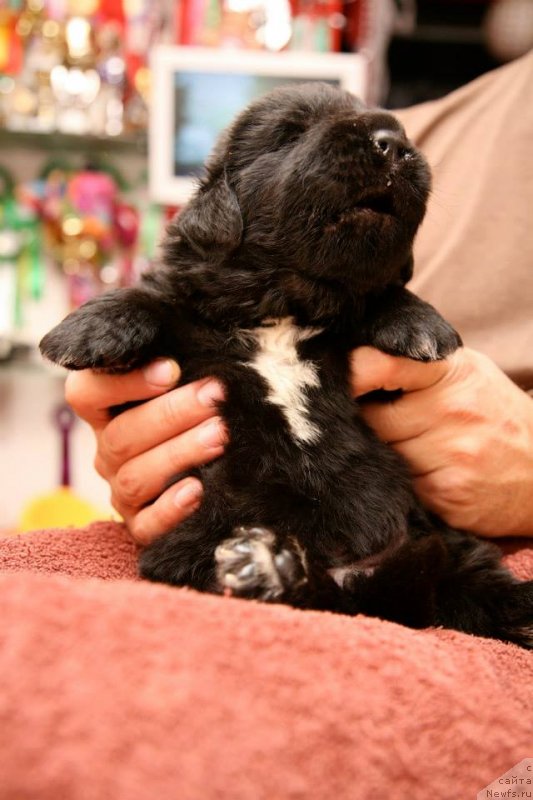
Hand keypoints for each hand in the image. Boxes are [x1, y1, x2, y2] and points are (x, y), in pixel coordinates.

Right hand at [65, 360, 226, 544]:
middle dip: (171, 414)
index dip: (122, 382)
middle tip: (214, 396)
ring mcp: (121, 492)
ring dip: (179, 453)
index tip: (170, 369)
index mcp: (106, 413)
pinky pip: (146, 525)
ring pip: (135, 477)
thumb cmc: (197, 414)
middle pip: (121, 435)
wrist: (220, 472)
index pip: (86, 394)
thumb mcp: (183, 385)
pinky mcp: (141, 527)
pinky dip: (171, 509)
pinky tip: (198, 490)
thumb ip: (177, 368)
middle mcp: (108, 453)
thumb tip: (195, 349)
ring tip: (219, 436)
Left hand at [350, 347, 532, 536]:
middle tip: (368, 423)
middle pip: (374, 418)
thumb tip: (357, 361)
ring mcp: (453, 456)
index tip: (329, 380)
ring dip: (382, 454)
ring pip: (383, 454)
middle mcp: (454, 411)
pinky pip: (400, 486)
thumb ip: (420, 368)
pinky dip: (401, 482)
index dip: (352, 373)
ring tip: (405, 449)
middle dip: (364, 423)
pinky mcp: (449, 496)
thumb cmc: (497, 417)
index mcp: (455, 373)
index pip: (387, 364)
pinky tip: (422, 474)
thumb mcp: (469, 375)